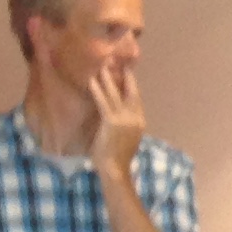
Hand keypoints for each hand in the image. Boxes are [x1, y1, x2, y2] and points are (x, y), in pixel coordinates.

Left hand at [87, 62, 146, 186]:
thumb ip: (123, 125)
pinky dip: (97, 90)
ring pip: (116, 94)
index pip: (136, 99)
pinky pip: (103, 102)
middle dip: (125, 77)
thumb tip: (114, 116)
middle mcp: (135, 118)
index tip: (126, 73)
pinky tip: (92, 81)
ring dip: (108, 79)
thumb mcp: (125, 138)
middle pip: (131, 92)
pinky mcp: (112, 122)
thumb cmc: (117, 157)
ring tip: (102, 67)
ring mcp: (124, 120)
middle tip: (118, 62)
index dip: (131, 85)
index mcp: (140, 122)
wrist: (115, 169)